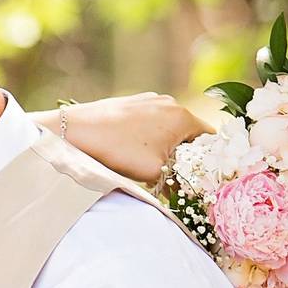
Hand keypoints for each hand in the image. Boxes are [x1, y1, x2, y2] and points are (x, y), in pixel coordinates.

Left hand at [35, 93, 212, 183]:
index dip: (208, 160)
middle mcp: (169, 102)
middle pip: (189, 133)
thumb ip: (179, 179)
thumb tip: (189, 188)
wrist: (75, 132)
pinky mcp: (130, 102)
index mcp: (183, 116)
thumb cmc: (119, 151)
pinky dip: (147, 136)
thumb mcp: (156, 173)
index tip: (200, 176)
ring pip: (168, 127)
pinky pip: (149, 122)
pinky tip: (131, 150)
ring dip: (164, 146)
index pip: (211, 140)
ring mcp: (148, 99)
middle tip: (173, 175)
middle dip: (184, 154)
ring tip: (148, 164)